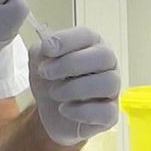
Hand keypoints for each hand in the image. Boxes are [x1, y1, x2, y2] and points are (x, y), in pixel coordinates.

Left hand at [29, 26, 120, 145]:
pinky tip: (64, 109)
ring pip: (108, 83)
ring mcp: (112, 90)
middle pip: (104, 56)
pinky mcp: (109, 114)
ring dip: (75, 88)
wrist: (49, 112)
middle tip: (46, 73)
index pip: (88, 35)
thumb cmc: (51, 80)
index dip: (67, 40)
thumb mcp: (39, 61)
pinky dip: (80, 111)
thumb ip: (42, 50)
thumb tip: (48, 45)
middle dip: (70, 64)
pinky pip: (106, 111)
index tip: (47, 49)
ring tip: (55, 93)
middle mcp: (107, 65)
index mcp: (92, 45)